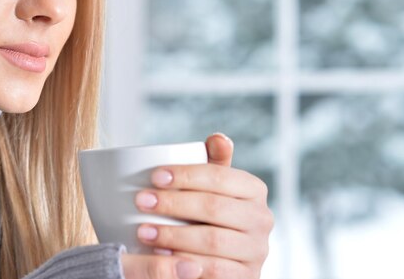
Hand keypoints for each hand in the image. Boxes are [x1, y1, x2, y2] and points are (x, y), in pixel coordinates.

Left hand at [120, 133, 273, 278]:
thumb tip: (218, 137)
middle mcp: (262, 219)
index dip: (186, 175)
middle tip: (141, 201)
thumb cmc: (210, 214)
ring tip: (143, 230)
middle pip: (213, 208)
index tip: (154, 176)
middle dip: (173, 204)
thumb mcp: (212, 187)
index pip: (219, 177)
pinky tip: (161, 255)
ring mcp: (257, 251)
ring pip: (213, 240)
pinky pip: (215, 270)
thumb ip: (213, 163)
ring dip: (173, 235)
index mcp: (254, 189)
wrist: (220, 258)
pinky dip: (185, 262)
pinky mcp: (246, 277)